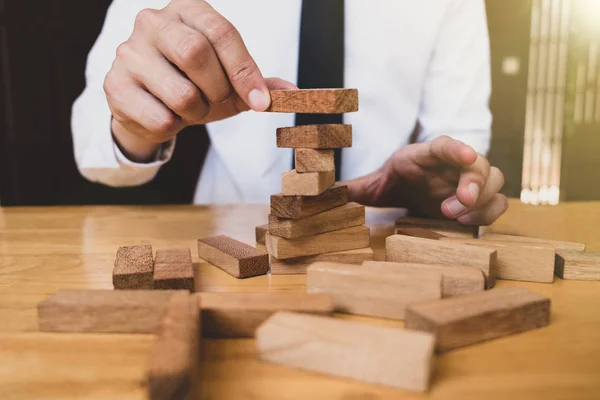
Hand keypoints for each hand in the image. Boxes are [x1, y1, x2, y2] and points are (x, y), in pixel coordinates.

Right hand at [104, 0, 295, 161]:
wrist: (148, 104)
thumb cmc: (194, 84)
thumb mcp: (229, 81)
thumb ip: (259, 84)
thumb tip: (290, 92)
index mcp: (187, 10)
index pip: (221, 32)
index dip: (245, 70)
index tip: (261, 102)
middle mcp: (153, 22)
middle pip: (195, 52)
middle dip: (218, 89)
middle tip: (218, 100)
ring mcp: (128, 52)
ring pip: (181, 93)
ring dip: (197, 112)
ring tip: (190, 108)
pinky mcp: (114, 86)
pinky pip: (161, 118)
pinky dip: (175, 127)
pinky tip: (167, 115)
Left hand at [344, 136, 507, 225]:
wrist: (411, 191)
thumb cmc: (394, 182)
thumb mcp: (373, 185)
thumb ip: (353, 188)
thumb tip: (323, 193)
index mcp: (425, 155)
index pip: (443, 145)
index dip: (456, 148)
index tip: (465, 156)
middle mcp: (452, 164)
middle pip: (478, 163)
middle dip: (474, 182)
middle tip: (458, 203)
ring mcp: (468, 180)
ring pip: (494, 181)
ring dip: (482, 199)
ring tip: (456, 217)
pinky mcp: (478, 200)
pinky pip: (496, 203)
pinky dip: (488, 213)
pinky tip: (467, 224)